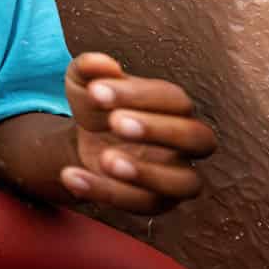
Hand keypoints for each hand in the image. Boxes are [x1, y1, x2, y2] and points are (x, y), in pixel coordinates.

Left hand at [62, 52, 216, 214]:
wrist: (85, 141)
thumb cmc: (96, 105)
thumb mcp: (83, 83)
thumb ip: (89, 68)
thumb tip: (101, 63)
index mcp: (174, 106)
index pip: (173, 98)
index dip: (138, 94)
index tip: (96, 90)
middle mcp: (187, 142)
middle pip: (197, 138)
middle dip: (157, 130)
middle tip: (115, 122)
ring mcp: (177, 176)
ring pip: (185, 182)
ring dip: (147, 173)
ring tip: (104, 159)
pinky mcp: (156, 202)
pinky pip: (143, 205)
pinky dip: (105, 193)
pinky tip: (71, 176)